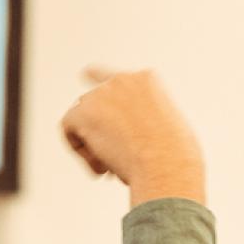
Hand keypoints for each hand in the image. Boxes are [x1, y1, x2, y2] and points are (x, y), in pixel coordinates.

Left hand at [59, 68, 205, 205]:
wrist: (166, 164)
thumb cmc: (175, 158)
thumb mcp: (169, 130)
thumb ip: (145, 123)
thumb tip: (126, 139)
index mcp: (147, 80)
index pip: (115, 76)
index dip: (102, 86)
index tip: (92, 88)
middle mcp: (122, 80)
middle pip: (95, 100)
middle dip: (102, 128)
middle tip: (114, 157)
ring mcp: (101, 94)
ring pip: (82, 116)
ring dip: (91, 141)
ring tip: (109, 166)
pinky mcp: (84, 112)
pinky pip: (68, 127)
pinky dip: (78, 148)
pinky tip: (98, 165)